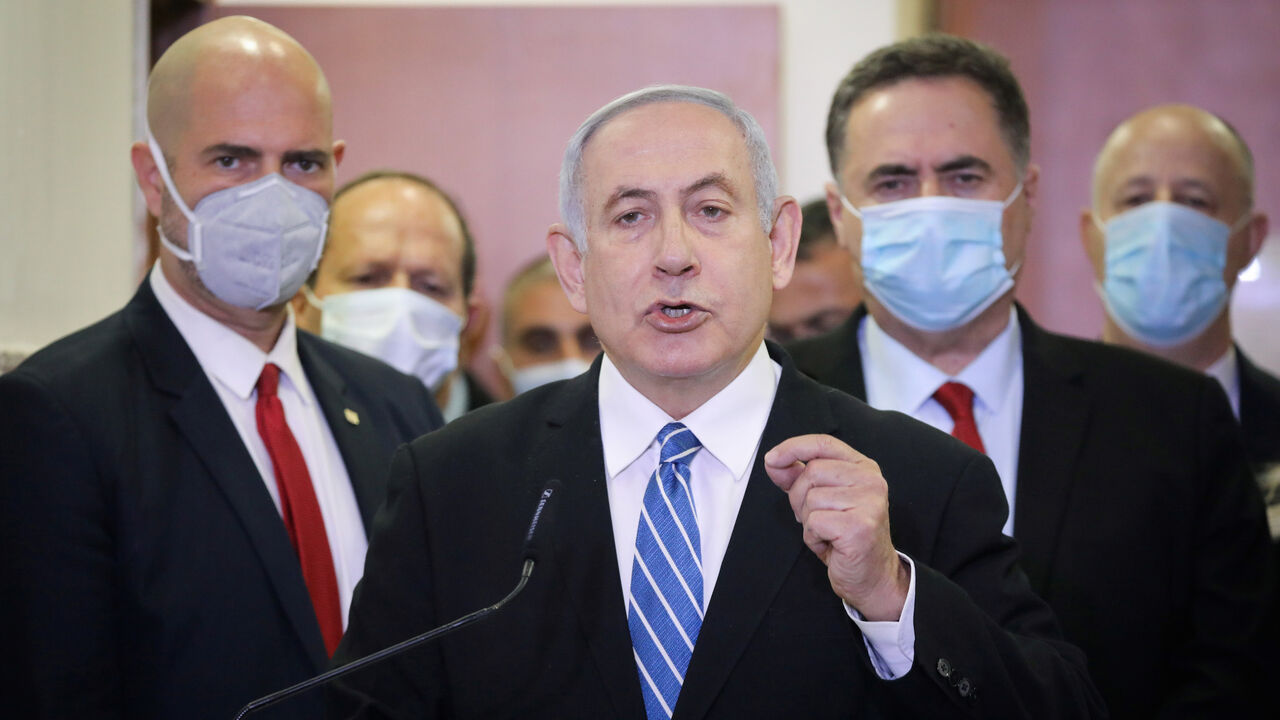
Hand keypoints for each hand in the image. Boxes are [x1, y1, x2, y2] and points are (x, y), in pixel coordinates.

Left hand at [764, 434, 908, 620]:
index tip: (772, 459)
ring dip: (809, 521)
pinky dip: (813, 537)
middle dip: (800, 498)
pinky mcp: (860, 526)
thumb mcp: (822, 501)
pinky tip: (830, 543)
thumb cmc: (846, 537)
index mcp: (863, 468)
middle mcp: (871, 480)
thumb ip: (799, 477)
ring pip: (812, 498)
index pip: (824, 443)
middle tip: (816, 519)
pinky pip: (814, 522)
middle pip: (812, 472)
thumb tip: (774, 461)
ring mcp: (869, 502)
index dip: (793, 447)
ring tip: (828, 533)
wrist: (872, 575)